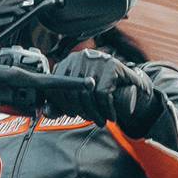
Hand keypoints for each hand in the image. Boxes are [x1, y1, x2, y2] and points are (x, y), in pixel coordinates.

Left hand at [49, 50, 167, 138]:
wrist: (132, 87)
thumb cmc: (102, 91)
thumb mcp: (80, 97)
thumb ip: (61, 104)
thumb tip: (46, 112)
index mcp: (68, 62)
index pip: (57, 86)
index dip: (62, 104)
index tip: (71, 115)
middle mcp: (80, 57)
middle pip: (72, 90)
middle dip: (79, 111)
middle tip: (89, 120)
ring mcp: (96, 59)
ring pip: (87, 93)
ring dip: (94, 113)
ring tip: (100, 121)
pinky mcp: (111, 65)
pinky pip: (102, 93)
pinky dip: (106, 109)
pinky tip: (110, 116)